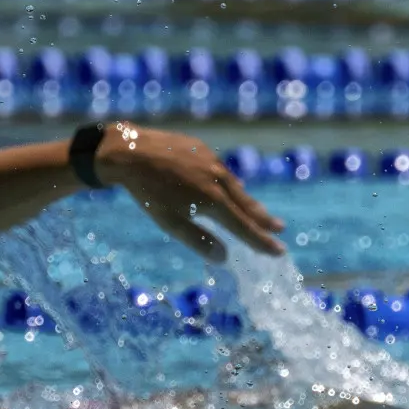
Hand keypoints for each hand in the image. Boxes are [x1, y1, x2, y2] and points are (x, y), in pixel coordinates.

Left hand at [96, 124, 285, 260]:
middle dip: (264, 220)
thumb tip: (224, 259)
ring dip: (246, 202)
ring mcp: (212, 162)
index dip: (262, 242)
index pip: (245, 227)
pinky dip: (228, 185)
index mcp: (213, 201)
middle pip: (248, 206)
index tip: (279, 251)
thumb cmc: (148, 192)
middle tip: (280, 228)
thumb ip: (198, 240)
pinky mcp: (203, 149)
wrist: (129, 150)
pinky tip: (225, 188)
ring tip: (256, 211)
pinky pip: (221, 172)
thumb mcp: (170, 223)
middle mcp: (219, 180)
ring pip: (235, 187)